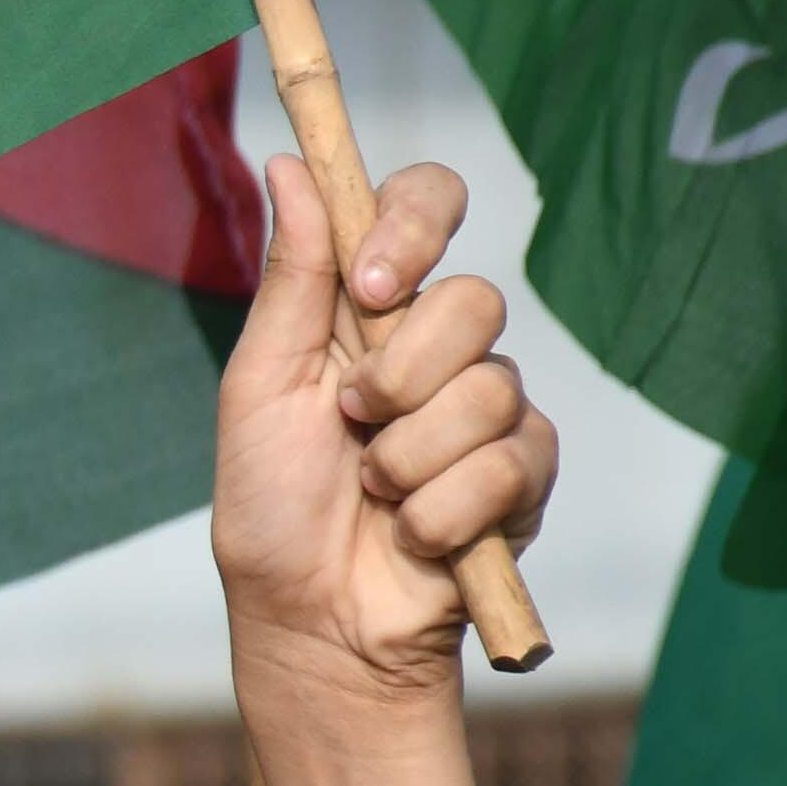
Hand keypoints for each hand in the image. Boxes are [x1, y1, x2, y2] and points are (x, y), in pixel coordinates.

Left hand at [211, 157, 557, 724]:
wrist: (311, 621)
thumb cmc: (273, 507)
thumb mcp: (261, 387)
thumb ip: (293, 280)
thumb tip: (288, 164)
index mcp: (373, 309)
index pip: (429, 205)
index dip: (413, 226)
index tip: (372, 284)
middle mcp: (440, 347)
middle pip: (476, 300)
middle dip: (401, 376)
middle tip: (353, 424)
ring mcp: (491, 409)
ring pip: (490, 389)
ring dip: (408, 458)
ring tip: (375, 494)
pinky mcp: (525, 475)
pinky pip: (511, 463)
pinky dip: (441, 510)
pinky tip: (415, 535)